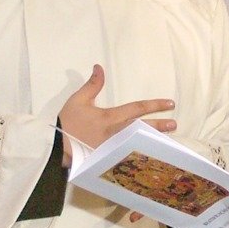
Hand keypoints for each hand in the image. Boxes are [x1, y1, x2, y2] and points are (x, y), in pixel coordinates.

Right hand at [58, 64, 175, 161]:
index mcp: (109, 117)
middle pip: (142, 128)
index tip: (170, 103)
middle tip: (174, 124)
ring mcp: (113, 149)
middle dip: (160, 126)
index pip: (137, 108)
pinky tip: (152, 159)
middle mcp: (115, 133)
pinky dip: (141, 158)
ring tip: (170, 143)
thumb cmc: (67, 123)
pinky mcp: (109, 160)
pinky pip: (128, 158)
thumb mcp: (78, 100)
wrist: (53, 147)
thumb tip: (99, 67)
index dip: (155, 105)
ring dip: (154, 142)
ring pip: (138, 144)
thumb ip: (92, 85)